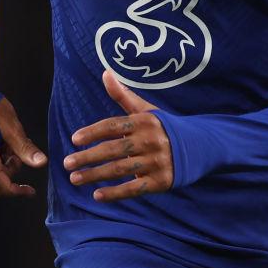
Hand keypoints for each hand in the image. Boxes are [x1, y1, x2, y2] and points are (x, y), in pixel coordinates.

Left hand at [63, 70, 173, 202]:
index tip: (74, 139)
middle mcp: (150, 140)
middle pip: (113, 149)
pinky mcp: (161, 181)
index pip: (113, 126)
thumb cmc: (164, 127)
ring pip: (120, 169)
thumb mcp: (146, 109)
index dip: (93, 132)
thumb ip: (122, 95)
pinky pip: (134, 188)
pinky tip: (97, 196)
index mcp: (144, 121)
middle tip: (67, 164)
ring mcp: (156, 162)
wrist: (200, 146)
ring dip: (95, 175)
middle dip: (88, 157)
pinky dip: (115, 193)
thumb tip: (104, 72)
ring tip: (74, 179)